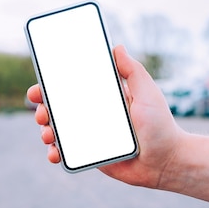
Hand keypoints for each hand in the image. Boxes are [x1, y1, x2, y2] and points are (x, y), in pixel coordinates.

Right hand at [26, 45, 184, 188]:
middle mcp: (94, 114)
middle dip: (43, 108)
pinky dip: (55, 152)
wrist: (167, 161)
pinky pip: (68, 153)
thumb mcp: (147, 93)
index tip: (41, 84)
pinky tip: (54, 153)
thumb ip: (132, 71)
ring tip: (48, 133)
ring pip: (58, 130)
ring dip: (46, 129)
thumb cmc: (161, 125)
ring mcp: (90, 136)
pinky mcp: (91, 156)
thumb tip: (117, 46)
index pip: (72, 86)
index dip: (52, 85)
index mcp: (104, 97)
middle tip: (41, 111)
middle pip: (58, 108)